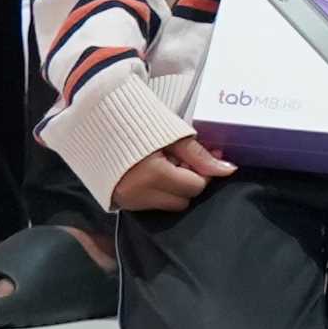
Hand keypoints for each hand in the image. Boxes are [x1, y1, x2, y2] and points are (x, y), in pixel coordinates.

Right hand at [107, 131, 228, 215]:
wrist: (98, 123)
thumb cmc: (139, 124)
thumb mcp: (174, 136)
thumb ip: (201, 156)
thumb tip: (229, 170)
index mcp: (154, 175)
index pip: (195, 187)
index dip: (202, 173)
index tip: (202, 157)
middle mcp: (139, 194)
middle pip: (183, 201)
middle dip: (189, 182)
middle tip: (183, 161)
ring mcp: (129, 201)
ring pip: (168, 205)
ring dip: (174, 189)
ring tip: (166, 165)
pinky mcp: (121, 203)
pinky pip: (151, 204)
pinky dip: (158, 191)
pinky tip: (153, 173)